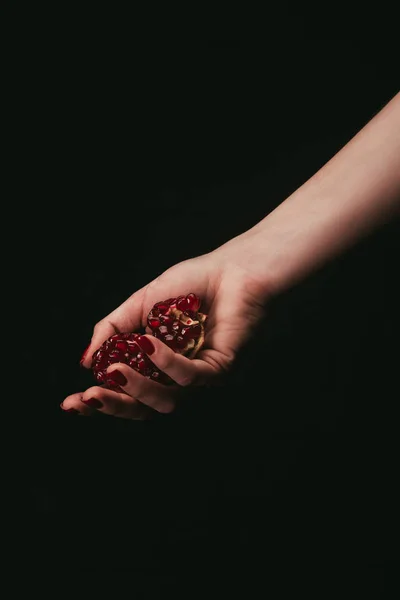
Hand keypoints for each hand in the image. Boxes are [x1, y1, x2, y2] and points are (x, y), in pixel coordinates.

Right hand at [61, 240, 268, 418]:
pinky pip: (191, 377)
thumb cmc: (192, 283)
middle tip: (89, 396)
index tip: (70, 403)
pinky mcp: (221, 368)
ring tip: (115, 368)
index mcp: (157, 365)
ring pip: (166, 400)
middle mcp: (177, 377)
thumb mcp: (140, 304)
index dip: (98, 403)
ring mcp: (200, 376)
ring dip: (137, 386)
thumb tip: (86, 360)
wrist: (232, 268)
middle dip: (113, 405)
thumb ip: (113, 329)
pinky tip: (149, 343)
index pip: (125, 393)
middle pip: (143, 407)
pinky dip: (166, 363)